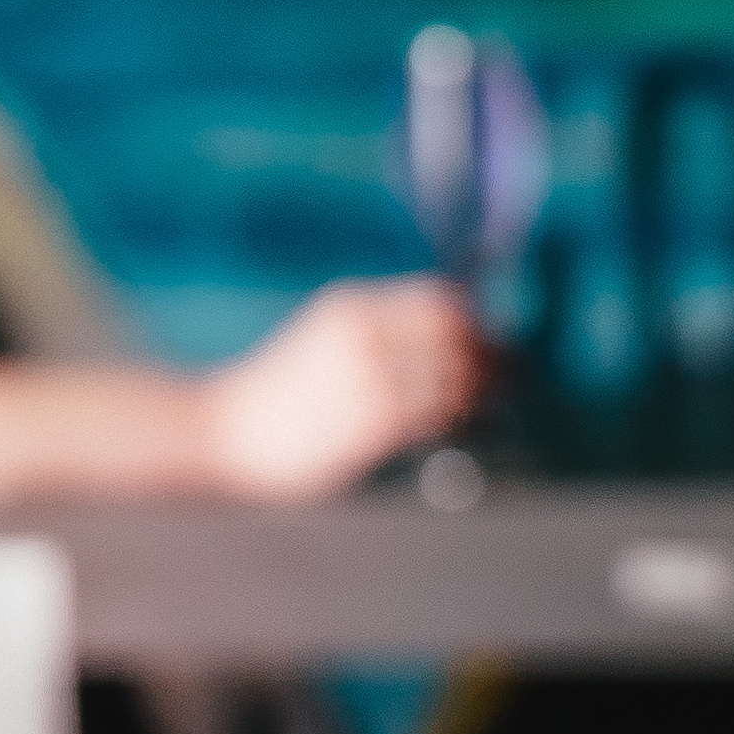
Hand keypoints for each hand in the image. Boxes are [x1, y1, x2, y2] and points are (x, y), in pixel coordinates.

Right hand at [198, 278, 480, 500]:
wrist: (220, 430)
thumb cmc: (276, 397)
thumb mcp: (324, 343)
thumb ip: (375, 338)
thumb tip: (446, 347)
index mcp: (352, 308)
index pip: (439, 302)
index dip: (476, 323)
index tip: (493, 343)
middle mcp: (364, 334)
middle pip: (457, 336)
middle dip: (493, 357)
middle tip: (513, 378)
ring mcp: (369, 377)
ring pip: (456, 377)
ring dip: (485, 392)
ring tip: (497, 407)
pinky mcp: (372, 422)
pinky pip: (437, 416)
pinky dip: (461, 421)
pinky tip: (464, 428)